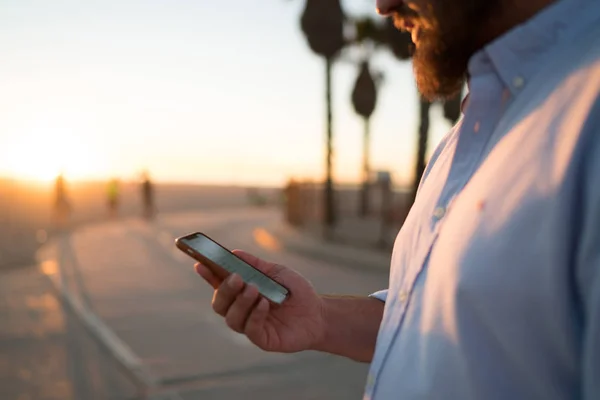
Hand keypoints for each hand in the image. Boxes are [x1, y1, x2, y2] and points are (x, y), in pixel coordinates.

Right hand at [195, 250, 324, 352]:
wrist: (318, 313)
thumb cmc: (295, 291)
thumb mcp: (276, 272)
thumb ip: (255, 265)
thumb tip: (233, 253)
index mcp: (241, 292)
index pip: (218, 284)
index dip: (208, 276)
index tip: (200, 265)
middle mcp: (241, 310)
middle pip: (219, 303)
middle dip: (224, 290)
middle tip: (236, 277)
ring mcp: (249, 325)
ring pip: (231, 317)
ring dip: (240, 302)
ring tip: (253, 289)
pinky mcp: (262, 339)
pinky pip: (250, 329)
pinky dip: (255, 315)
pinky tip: (265, 304)